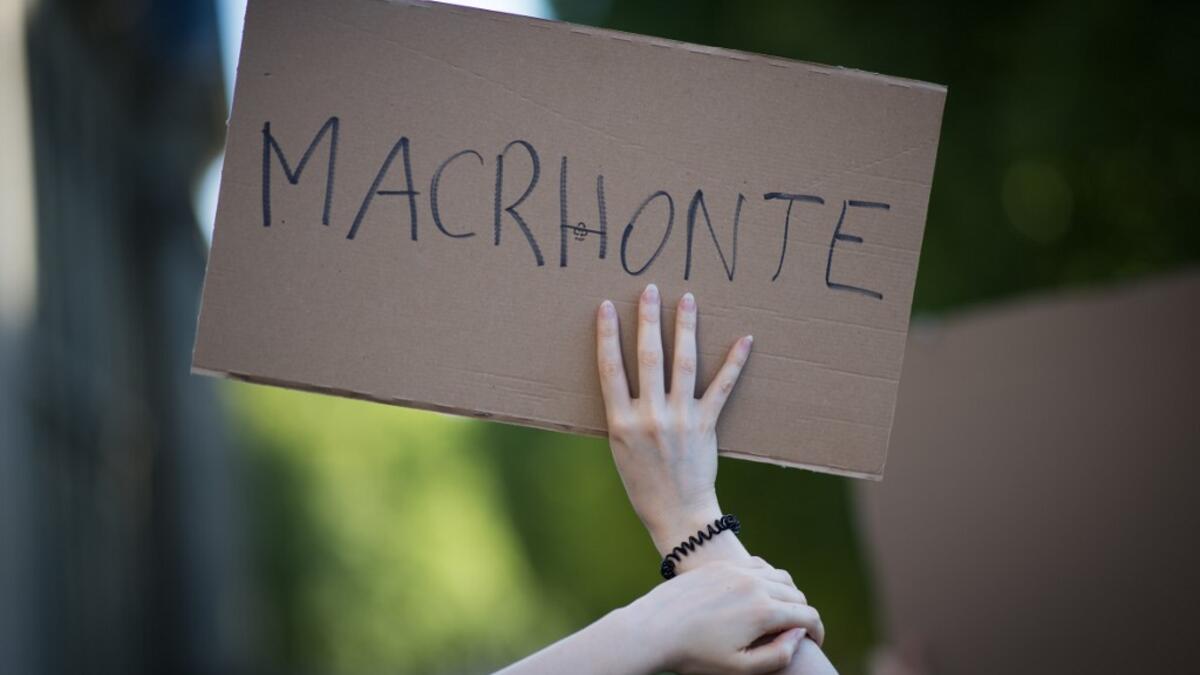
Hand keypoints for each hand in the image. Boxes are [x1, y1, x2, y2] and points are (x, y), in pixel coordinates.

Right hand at [595, 284, 752, 554]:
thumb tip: (625, 375)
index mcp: (621, 422)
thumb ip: (623, 412)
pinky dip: (734, 362)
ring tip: (687, 300)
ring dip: (685, 328)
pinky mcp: (706, 425)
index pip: (610, 368)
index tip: (606, 306)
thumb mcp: (619, 448)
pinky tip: (743, 339)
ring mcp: (680, 419)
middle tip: (650, 289)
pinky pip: (721, 388)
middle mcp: (649, 416)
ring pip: (683, 364)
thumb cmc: (643, 482)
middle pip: (648, 357)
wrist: (677, 514)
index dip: (607, 334)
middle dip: (648, 319)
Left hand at [621, 557, 823, 674]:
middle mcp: (754, 584)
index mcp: (763, 611)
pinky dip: (768, 578)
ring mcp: (737, 570)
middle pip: (796, 594)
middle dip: (803, 614)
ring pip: (779, 576)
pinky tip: (760, 593)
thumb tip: (798, 635)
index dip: (818, 632)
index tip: (815, 643)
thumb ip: (778, 656)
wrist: (653, 628)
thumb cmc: (695, 655)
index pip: (808, 616)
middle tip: (797, 632)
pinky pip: (757, 565)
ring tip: (782, 613)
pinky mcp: (721, 566)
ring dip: (788, 594)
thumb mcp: (740, 668)